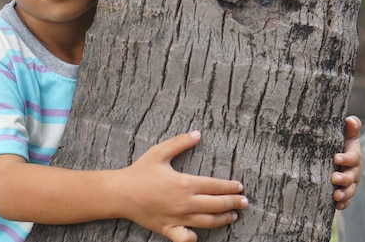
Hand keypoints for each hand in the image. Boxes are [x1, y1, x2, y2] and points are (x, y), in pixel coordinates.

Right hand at [120, 131, 248, 241]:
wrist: (120, 193)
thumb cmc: (140, 172)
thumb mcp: (159, 152)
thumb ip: (180, 142)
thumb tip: (198, 134)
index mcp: (185, 183)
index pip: (215, 186)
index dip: (230, 187)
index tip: (240, 187)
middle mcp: (185, 203)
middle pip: (216, 205)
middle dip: (233, 203)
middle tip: (244, 202)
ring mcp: (178, 218)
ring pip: (207, 221)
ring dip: (223, 219)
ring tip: (232, 216)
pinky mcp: (168, 229)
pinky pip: (185, 238)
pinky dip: (195, 238)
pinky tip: (201, 235)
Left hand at [331, 116, 361, 209]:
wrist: (334, 155)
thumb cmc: (338, 142)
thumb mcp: (344, 134)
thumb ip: (350, 128)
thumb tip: (350, 120)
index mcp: (353, 156)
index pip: (352, 158)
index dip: (345, 158)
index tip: (335, 157)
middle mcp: (353, 171)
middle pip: (352, 176)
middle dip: (344, 178)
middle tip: (334, 178)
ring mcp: (349, 183)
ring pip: (349, 190)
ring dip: (344, 193)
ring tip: (335, 196)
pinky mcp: (343, 191)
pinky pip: (345, 200)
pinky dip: (342, 204)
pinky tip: (335, 206)